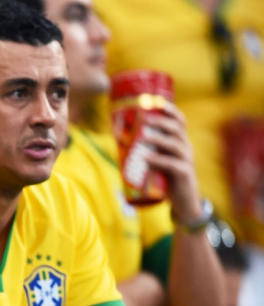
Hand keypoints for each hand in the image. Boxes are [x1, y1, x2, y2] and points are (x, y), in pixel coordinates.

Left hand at [142, 103, 201, 222]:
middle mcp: (185, 148)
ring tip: (142, 135)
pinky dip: (159, 160)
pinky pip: (173, 164)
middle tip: (144, 118)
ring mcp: (187, 161)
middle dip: (161, 121)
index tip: (157, 102)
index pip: (179, 121)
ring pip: (175, 145)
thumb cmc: (166, 180)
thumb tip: (118, 141)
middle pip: (177, 129)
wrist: (183, 203)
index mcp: (179, 142)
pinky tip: (147, 158)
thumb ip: (143, 152)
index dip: (170, 110)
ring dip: (158, 139)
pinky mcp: (185, 175)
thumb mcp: (156, 162)